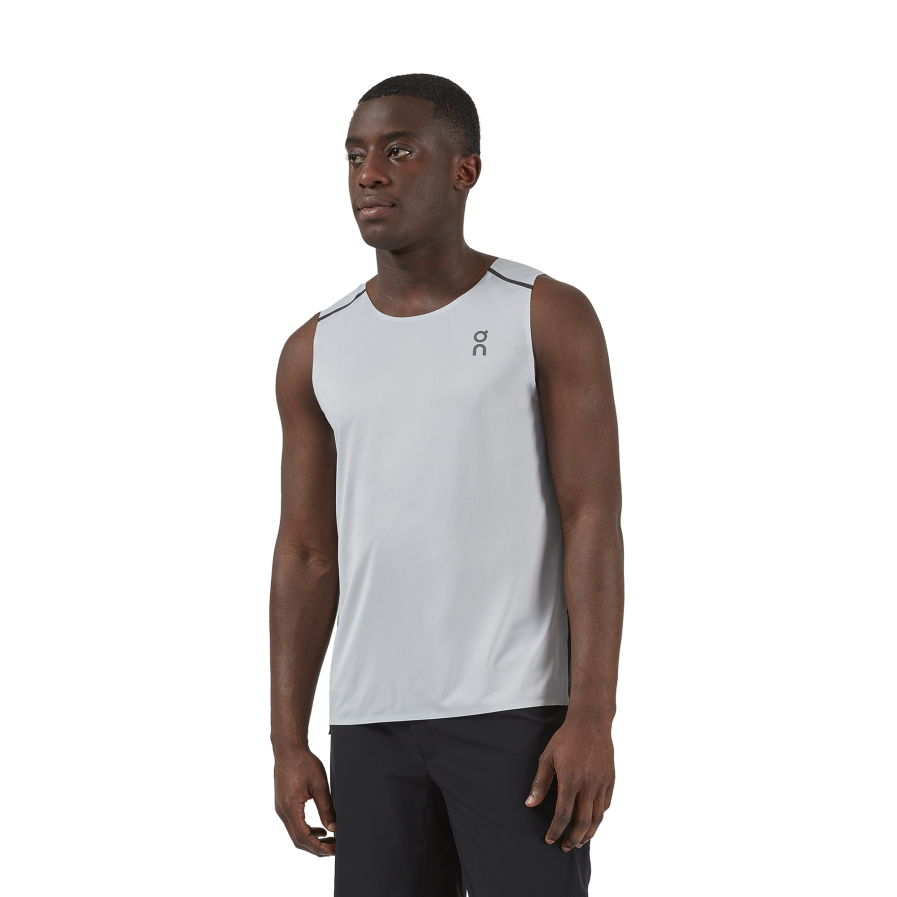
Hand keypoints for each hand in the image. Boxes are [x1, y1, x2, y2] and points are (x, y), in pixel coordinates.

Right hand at [274, 746, 336, 856]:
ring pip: (296, 834)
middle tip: (335, 848)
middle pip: (298, 840)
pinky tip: (320, 829)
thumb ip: (326, 808)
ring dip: (312, 840)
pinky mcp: (283, 805)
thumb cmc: (303, 762)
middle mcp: (282, 812)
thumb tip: (333, 828)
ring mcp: (281, 809)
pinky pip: (294, 824)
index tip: (333, 850)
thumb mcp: (320, 784)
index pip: (304, 838)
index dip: (319, 847)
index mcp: (290, 808)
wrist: (289, 749)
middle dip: (317, 847)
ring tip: (330, 840)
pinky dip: (307, 830)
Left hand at [525, 719, 614, 851]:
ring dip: (587, 834)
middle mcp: (588, 785)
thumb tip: (530, 804)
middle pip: (582, 822)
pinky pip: (605, 805)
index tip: (550, 839)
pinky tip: (591, 822)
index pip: (563, 815)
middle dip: (573, 838)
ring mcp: (601, 784)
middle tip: (565, 846)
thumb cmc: (566, 739)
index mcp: (570, 780)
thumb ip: (540, 783)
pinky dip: (598, 818)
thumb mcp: (547, 757)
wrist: (590, 723)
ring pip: (597, 818)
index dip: (556, 830)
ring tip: (578, 842)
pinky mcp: (610, 780)